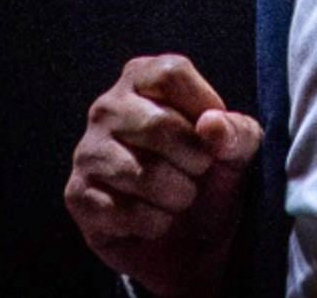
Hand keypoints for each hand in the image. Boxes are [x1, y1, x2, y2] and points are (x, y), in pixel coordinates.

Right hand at [64, 54, 264, 295]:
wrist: (192, 242)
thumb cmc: (213, 179)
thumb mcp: (239, 151)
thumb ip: (237, 132)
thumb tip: (211, 125)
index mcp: (142, 78)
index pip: (172, 73)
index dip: (204, 106)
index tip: (214, 135)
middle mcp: (107, 108)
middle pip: (159, 125)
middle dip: (194, 160)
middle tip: (198, 173)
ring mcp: (88, 152)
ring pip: (142, 173)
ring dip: (177, 196)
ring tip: (179, 197)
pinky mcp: (77, 195)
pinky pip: (124, 211)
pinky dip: (154, 224)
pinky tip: (155, 220)